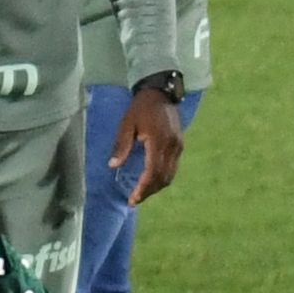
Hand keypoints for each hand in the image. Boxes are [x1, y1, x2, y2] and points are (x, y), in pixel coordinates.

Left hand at [113, 78, 187, 202]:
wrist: (161, 92)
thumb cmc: (141, 108)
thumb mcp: (127, 124)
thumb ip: (121, 145)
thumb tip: (113, 166)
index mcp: (158, 141)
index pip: (153, 172)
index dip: (143, 188)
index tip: (133, 198)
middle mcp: (172, 146)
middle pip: (163, 178)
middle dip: (149, 191)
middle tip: (134, 200)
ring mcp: (178, 146)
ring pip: (170, 175)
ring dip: (156, 187)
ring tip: (142, 193)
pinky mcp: (180, 145)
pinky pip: (173, 168)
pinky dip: (163, 178)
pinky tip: (152, 181)